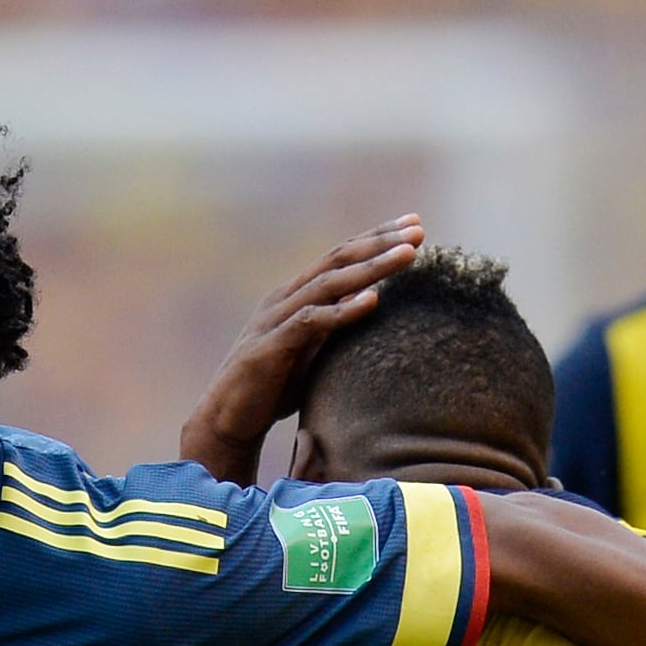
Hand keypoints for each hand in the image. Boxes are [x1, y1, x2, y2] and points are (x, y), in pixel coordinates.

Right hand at [178, 217, 424, 478]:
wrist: (226, 421)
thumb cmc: (272, 389)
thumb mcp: (311, 351)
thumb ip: (334, 325)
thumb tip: (371, 302)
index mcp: (296, 295)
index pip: (341, 255)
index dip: (377, 237)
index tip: (415, 224)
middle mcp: (285, 297)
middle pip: (339, 257)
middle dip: (381, 241)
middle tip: (419, 228)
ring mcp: (275, 318)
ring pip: (329, 283)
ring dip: (371, 267)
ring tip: (409, 255)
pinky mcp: (270, 346)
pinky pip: (311, 322)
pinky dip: (343, 311)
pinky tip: (373, 300)